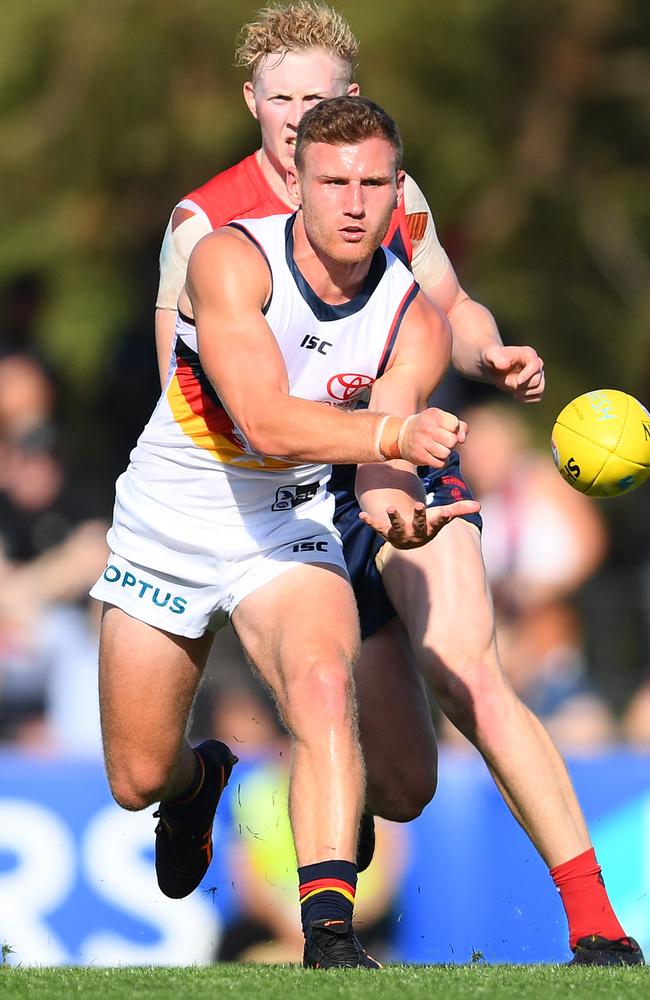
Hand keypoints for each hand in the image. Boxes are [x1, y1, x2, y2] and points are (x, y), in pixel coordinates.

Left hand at [359, 498, 480, 548]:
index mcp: (430, 528)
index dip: (442, 517)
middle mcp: (415, 533)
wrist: (408, 538)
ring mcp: (399, 533)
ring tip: (389, 507)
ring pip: (397, 526)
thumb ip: (458, 509)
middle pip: (418, 524)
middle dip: (418, 516)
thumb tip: (478, 506)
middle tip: (418, 505)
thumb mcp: (441, 515)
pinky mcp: (385, 532)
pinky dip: (370, 522)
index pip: (438, 522)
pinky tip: (362, 515)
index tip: (447, 512)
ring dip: (393, 518)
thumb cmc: (427, 523)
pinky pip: (377, 528)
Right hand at [397, 408, 467, 466]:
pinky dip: (441, 461)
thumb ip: (459, 425)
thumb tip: (462, 439)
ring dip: (446, 453)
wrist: (402, 435)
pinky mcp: (420, 456)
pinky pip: (440, 463)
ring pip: (446, 453)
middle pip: (452, 441)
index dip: (454, 429)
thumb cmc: (428, 426)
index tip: (447, 429)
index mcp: (434, 416)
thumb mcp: (442, 418)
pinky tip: (435, 456)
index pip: (454, 424)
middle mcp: (427, 428)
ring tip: (439, 448)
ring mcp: (422, 443)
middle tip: (443, 441)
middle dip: (451, 443)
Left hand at [480, 344, 544, 402]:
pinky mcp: (535, 385)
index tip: (517, 382)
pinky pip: (538, 397)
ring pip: (539, 389)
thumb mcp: (490, 356)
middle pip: (537, 381)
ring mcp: (537, 375)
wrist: (492, 368)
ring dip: (524, 393)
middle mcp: (536, 363)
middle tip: (507, 383)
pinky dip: (527, 399)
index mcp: (528, 353)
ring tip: (512, 391)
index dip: (527, 376)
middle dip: (521, 386)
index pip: (535, 366)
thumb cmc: (491, 358)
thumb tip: (505, 365)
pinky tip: (515, 396)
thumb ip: (496, 359)